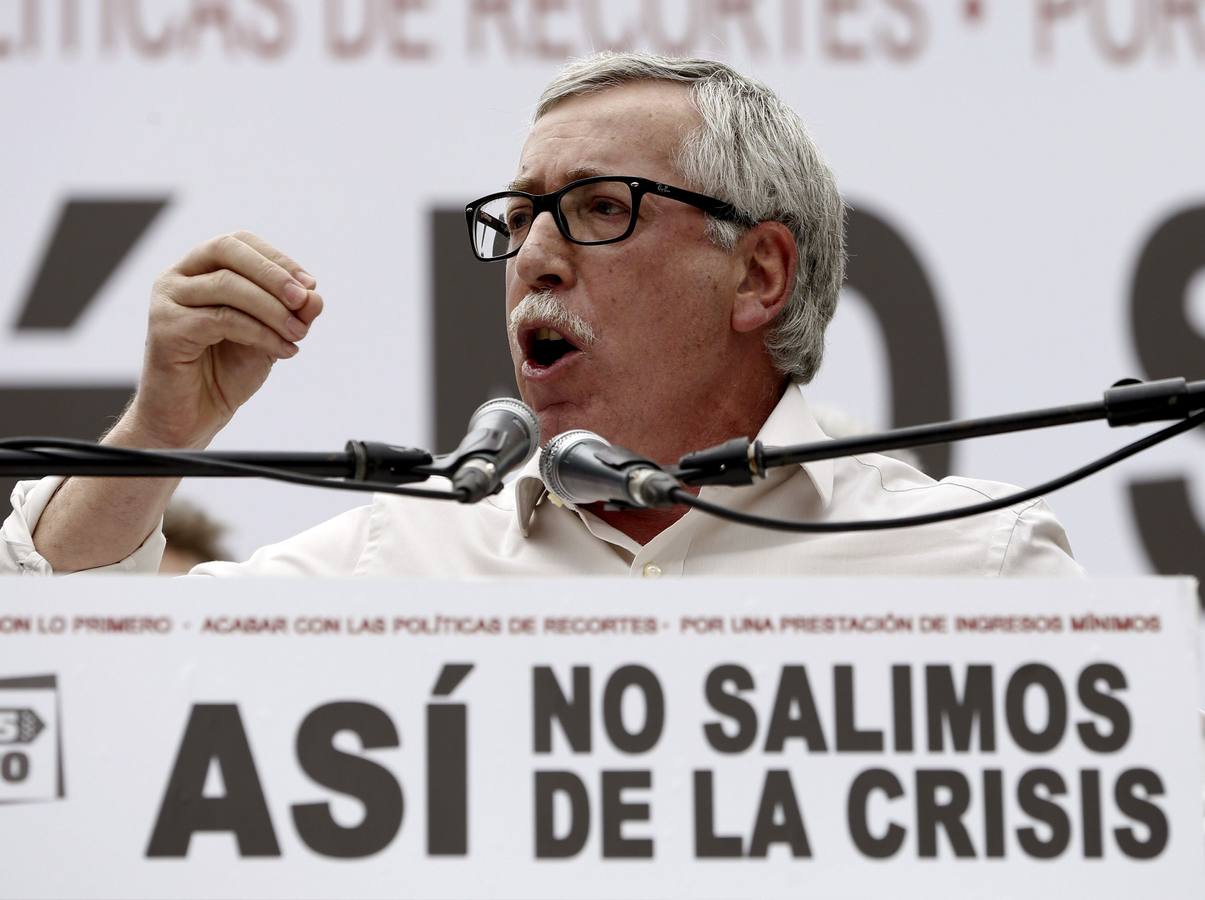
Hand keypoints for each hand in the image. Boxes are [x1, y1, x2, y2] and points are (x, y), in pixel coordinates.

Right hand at [125, 231, 323, 447]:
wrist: (191, 418)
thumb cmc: (225, 373)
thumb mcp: (269, 336)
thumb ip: (291, 314)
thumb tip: (314, 295)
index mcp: (199, 270)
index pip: (240, 243)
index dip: (277, 259)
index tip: (309, 285)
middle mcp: (178, 278)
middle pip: (227, 250)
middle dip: (273, 273)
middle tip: (304, 299)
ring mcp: (168, 301)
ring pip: (227, 285)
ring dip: (271, 307)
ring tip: (298, 333)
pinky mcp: (166, 329)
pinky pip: (221, 320)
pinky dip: (260, 332)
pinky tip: (282, 349)